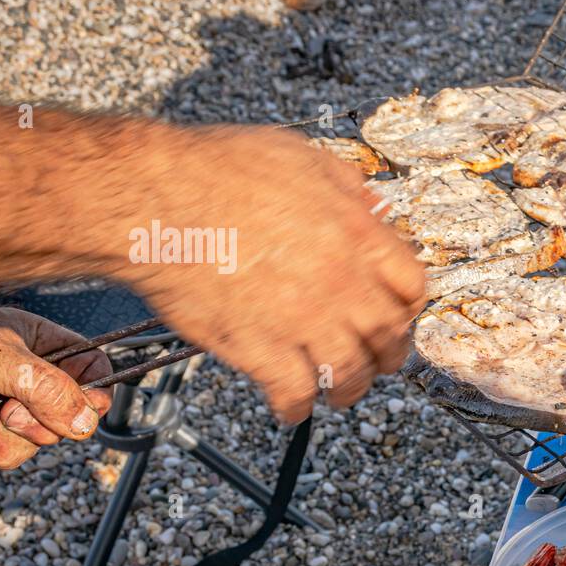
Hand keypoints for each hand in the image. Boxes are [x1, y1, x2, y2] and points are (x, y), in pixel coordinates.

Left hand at [0, 303, 111, 476]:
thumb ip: (45, 384)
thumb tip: (87, 420)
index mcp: (45, 349)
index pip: (96, 374)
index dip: (96, 396)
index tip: (81, 410)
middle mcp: (30, 384)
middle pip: (66, 422)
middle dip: (34, 423)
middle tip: (7, 408)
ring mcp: (5, 414)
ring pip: (30, 449)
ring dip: (1, 443)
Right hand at [128, 126, 426, 422]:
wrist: (152, 199)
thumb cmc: (215, 170)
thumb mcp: (303, 158)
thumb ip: (347, 189)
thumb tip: (373, 206)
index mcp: (357, 235)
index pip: (413, 286)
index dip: (407, 305)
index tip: (397, 312)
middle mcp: (341, 282)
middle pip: (390, 336)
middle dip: (387, 353)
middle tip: (377, 359)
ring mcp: (303, 320)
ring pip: (350, 374)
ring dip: (348, 388)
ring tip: (338, 391)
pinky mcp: (261, 350)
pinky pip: (295, 394)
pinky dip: (297, 407)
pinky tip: (291, 405)